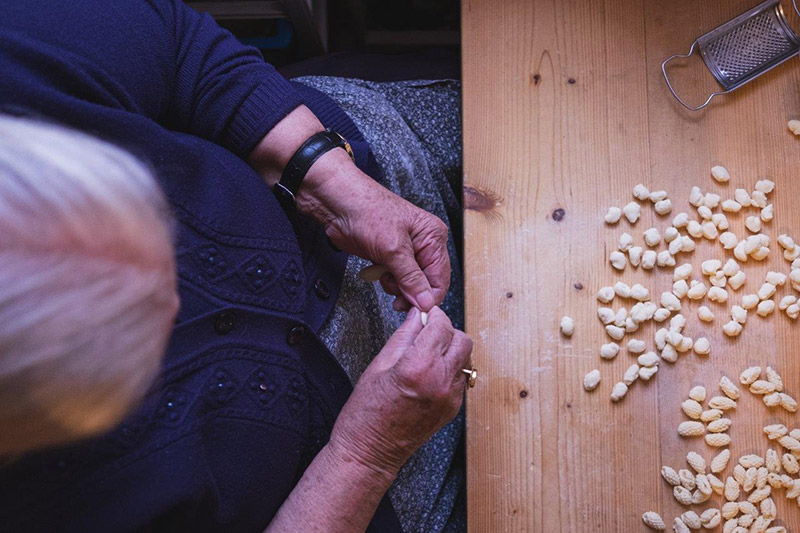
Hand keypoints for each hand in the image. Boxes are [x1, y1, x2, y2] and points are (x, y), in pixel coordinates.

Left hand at [247, 106, 449, 311]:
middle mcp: (423, 244)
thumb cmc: (367, 211)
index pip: (441, 278)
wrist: (337, 203)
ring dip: (396, 285)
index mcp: (433, 237)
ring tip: (382, 273)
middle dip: (410, 291)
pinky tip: (376, 269)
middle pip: (426, 283)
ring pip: (410, 283)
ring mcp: (406, 251)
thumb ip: (411, 279)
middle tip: (394, 292)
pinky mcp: (389, 255)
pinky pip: (395, 278)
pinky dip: (386, 279)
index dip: (429, 297)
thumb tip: (427, 302)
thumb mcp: (393, 249)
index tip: (416, 310)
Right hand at [327, 307, 471, 475]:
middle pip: (462, 340)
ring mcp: (450, 398)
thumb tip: (417, 316)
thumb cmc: (366, 414)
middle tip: (428, 331)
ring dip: (451, 349)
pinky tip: (430, 372)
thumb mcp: (379, 365)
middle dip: (447, 331)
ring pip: (466, 359)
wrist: (370, 453)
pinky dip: (450, 368)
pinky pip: (461, 378)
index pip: (441, 326)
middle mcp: (441, 382)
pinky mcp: (453, 409)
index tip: (425, 314)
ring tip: (428, 352)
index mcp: (419, 367)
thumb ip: (403, 336)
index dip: (433, 315)